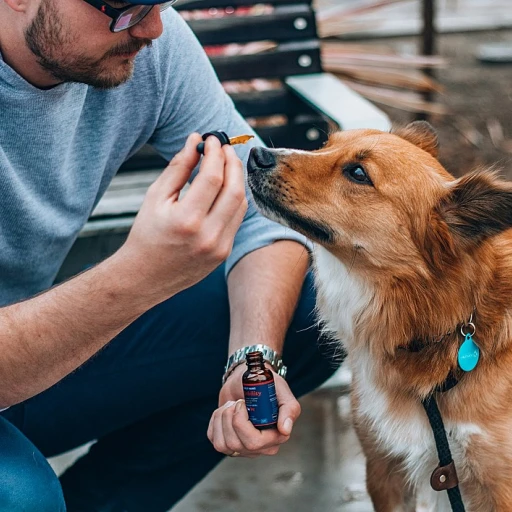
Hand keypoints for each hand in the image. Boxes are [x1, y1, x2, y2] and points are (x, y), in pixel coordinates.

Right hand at [117, 133, 246, 302]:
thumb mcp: (156, 197)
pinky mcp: (224, 252)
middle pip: (234, 189)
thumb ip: (178, 168)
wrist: (146, 276)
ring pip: (241, 204)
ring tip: (225, 164)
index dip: (216, 153)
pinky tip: (225, 187)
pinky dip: (234, 199)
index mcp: (187, 220)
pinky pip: (237, 219)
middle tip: (224, 148)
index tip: (212, 139)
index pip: (213, 178)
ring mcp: (220, 247)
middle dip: (232, 162)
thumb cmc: (147, 234)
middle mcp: (208, 235)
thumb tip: (195, 140)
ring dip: (237, 179)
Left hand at [207, 364, 300, 457]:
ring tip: (232, 405)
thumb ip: (289, 408)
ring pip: (222, 445)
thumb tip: (285, 430)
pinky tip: (225, 411)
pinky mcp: (227, 444)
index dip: (241, 423)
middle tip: (238, 402)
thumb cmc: (266, 385)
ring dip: (222, 418)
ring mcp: (243, 448)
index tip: (242, 403)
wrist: (248, 380)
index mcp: (276, 437)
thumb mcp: (281, 391)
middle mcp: (260, 448)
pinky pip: (214, 439)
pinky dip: (215, 420)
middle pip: (236, 444)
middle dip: (230, 418)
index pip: (254, 442)